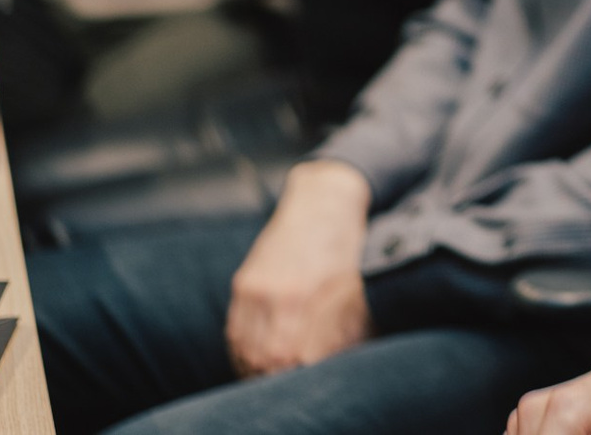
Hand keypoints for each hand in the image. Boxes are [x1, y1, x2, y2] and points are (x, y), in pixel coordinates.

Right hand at [225, 160, 372, 376]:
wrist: (324, 202)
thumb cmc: (349, 249)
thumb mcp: (356, 288)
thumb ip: (347, 330)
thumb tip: (338, 365)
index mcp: (305, 298)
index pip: (288, 358)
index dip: (293, 379)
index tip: (302, 385)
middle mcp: (276, 295)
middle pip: (263, 359)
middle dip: (272, 380)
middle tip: (283, 388)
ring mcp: (255, 288)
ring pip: (243, 348)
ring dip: (252, 370)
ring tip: (266, 381)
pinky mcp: (244, 282)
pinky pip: (234, 329)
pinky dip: (240, 351)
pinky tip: (251, 361)